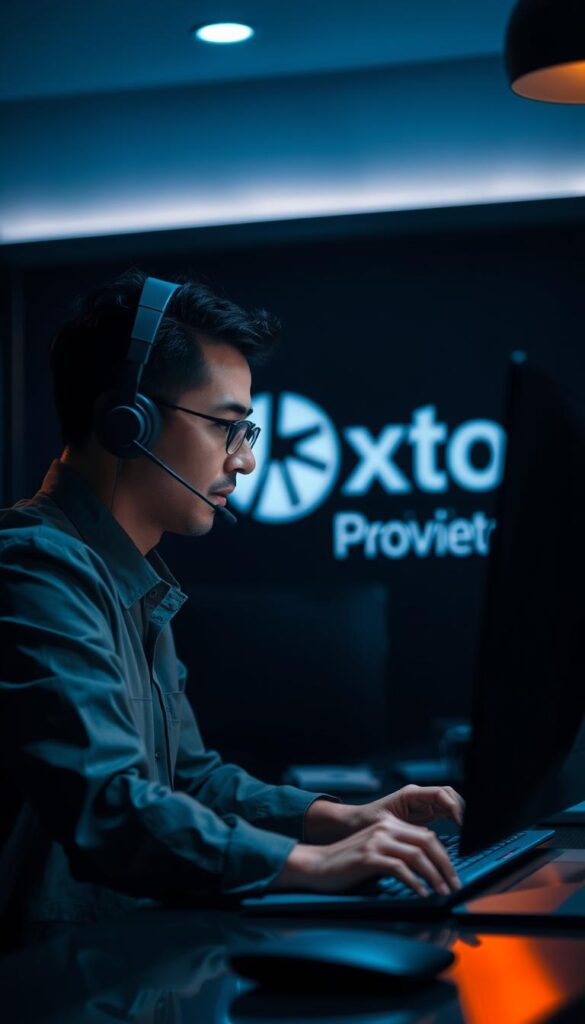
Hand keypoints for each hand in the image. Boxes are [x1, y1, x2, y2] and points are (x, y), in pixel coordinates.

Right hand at [270, 812, 461, 896]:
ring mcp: (376, 841)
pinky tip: (422, 893)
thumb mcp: (377, 852)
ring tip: (443, 892)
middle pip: (428, 842)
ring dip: (435, 876)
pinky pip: (399, 868)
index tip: (454, 874)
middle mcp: (385, 828)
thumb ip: (399, 851)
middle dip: (446, 865)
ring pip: (417, 855)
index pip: (428, 835)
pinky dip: (415, 882)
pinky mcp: (368, 857)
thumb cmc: (349, 863)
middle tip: (455, 885)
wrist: (318, 865)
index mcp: (389, 824)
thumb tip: (427, 864)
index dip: (445, 855)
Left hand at [350, 784, 464, 832]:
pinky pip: (446, 813)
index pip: (441, 793)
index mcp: (411, 794)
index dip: (454, 807)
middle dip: (462, 809)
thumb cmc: (367, 822)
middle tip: (469, 830)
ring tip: (467, 834)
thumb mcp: (387, 826)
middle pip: (450, 796)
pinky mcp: (425, 815)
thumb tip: (426, 837)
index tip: (461, 824)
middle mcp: (420, 797)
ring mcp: (423, 804)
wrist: (356, 823)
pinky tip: (459, 834)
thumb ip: (406, 830)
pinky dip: (455, 820)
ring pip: (450, 804)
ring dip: (460, 815)